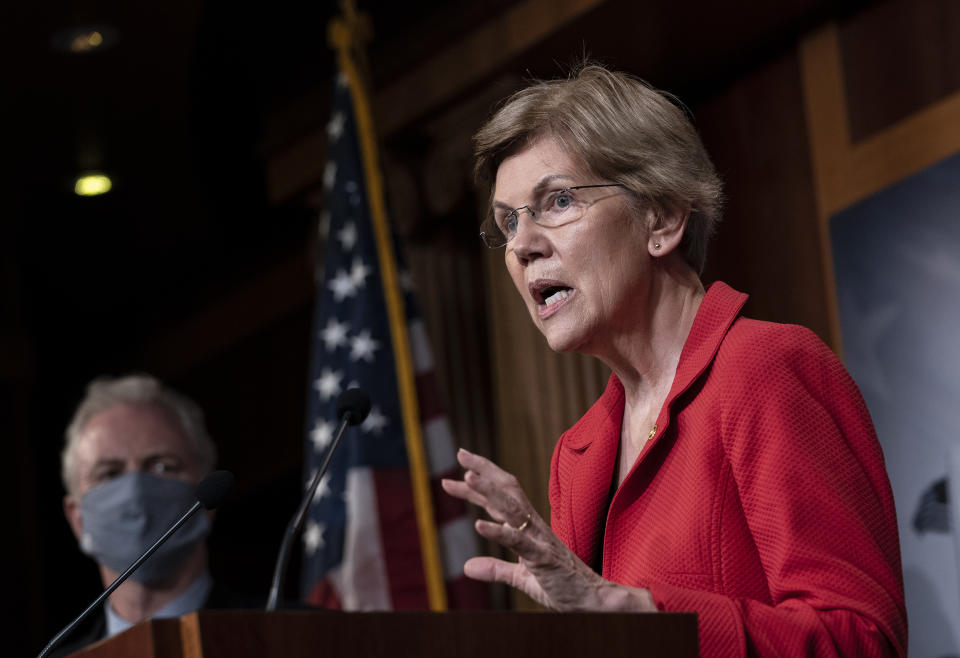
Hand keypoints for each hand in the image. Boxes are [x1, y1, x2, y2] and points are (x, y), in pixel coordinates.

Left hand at [441, 448, 654, 611]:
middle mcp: (533, 526)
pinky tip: (479, 525)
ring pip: (512, 507)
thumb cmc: (561, 586)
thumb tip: (466, 566)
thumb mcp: (521, 578)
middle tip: (461, 453)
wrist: (593, 601)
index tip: (453, 477)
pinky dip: (498, 532)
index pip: (501, 498)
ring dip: (489, 491)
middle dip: (484, 471)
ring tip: (467, 478)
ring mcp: (539, 538)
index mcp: (528, 528)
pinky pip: (519, 540)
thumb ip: (495, 569)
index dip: (478, 486)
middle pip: (507, 490)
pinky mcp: (543, 556)